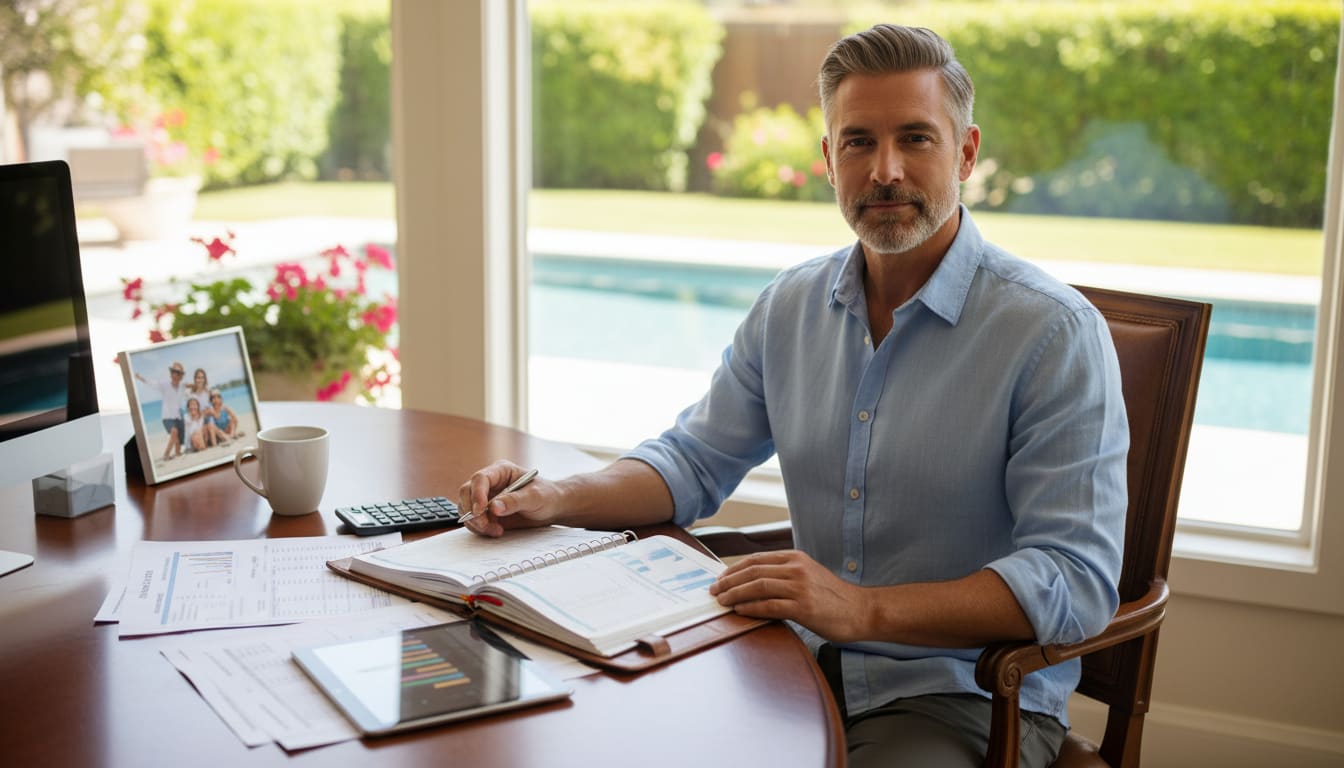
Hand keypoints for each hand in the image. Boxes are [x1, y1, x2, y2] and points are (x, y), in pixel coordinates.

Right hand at [457, 460, 558, 537]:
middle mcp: (490, 483)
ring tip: (496, 530)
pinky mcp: (486, 513)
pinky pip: (473, 520)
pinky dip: (480, 528)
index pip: (480, 478)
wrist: (551, 508)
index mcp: (501, 471)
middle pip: (467, 492)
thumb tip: (494, 507)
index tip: (480, 510)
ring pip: (466, 508)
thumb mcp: (535, 497)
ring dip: (477, 522)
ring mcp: (486, 498)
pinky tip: (496, 531)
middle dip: (472, 511)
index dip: (477, 494)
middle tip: (486, 524)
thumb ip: (515, 501)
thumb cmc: (546, 496)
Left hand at [709, 550, 870, 642]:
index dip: (734, 569)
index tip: (720, 578)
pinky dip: (751, 608)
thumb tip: (755, 582)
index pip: (756, 560)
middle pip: (753, 571)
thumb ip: (785, 574)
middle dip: (729, 581)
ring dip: (735, 594)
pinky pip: (770, 606)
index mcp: (796, 558)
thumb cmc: (834, 597)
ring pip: (758, 586)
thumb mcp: (809, 575)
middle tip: (714, 591)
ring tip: (722, 601)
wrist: (861, 611)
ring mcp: (800, 587)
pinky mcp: (803, 607)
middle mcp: (796, 569)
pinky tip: (740, 611)